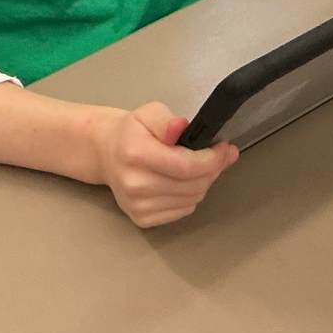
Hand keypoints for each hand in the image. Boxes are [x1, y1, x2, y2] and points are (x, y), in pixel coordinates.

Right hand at [89, 102, 238, 228]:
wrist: (107, 153)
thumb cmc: (132, 132)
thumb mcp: (149, 113)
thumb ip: (168, 120)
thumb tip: (181, 127)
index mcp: (136, 154)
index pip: (186, 166)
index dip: (213, 160)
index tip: (225, 149)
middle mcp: (135, 184)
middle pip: (192, 185)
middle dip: (212, 170)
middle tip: (216, 156)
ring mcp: (137, 205)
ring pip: (191, 199)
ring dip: (203, 183)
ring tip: (198, 167)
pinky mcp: (142, 219)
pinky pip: (183, 211)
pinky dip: (190, 197)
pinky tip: (183, 182)